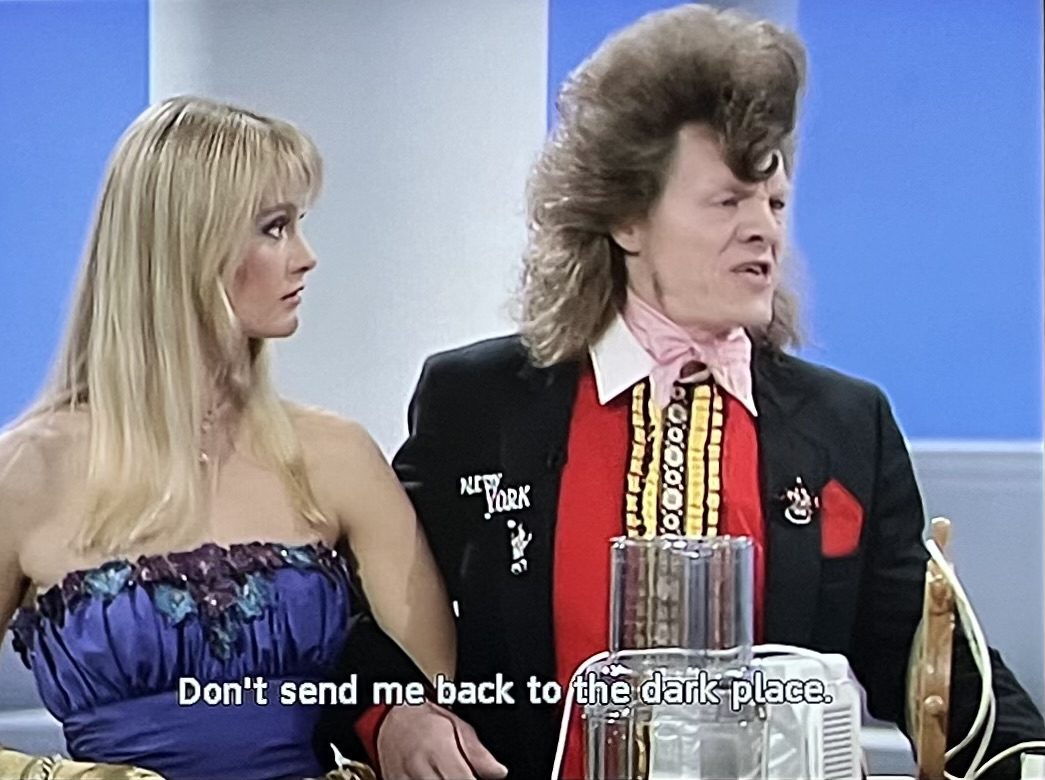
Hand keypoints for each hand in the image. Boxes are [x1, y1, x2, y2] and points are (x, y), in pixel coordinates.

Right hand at [376, 701, 507, 778]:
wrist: (387, 719)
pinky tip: (438, 776)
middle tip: (466, 773)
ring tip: (449, 773)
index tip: (483, 779)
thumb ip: (478, 752)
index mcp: (438, 750)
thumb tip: (499, 772)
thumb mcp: (456, 726)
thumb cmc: (423, 719)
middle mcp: (419, 769)